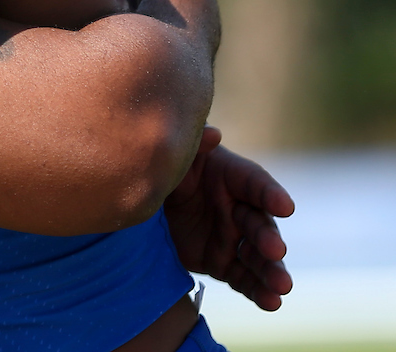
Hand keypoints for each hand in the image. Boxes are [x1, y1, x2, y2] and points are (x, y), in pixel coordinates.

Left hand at [164, 126, 294, 310]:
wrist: (153, 198)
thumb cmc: (173, 168)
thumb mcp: (180, 153)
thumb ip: (196, 145)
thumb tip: (212, 134)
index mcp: (234, 177)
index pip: (256, 184)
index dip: (270, 193)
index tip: (285, 205)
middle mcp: (240, 210)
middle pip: (259, 225)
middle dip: (268, 238)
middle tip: (274, 250)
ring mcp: (233, 239)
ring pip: (257, 258)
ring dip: (271, 271)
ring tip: (282, 287)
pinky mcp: (222, 263)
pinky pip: (243, 279)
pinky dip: (258, 291)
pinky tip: (271, 303)